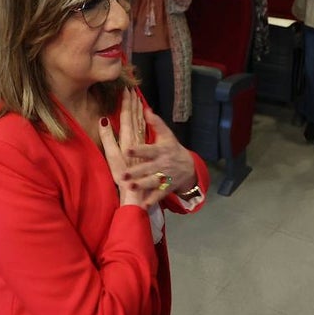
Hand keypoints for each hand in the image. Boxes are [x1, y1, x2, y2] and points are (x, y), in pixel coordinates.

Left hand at [98, 90, 185, 208]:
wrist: (189, 167)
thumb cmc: (173, 149)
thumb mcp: (167, 135)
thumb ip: (156, 123)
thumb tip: (146, 108)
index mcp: (161, 150)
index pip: (149, 150)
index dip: (139, 150)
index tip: (127, 150)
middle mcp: (163, 164)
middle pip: (149, 168)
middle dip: (137, 172)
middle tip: (124, 174)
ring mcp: (165, 177)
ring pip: (152, 182)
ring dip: (142, 185)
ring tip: (130, 187)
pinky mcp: (167, 188)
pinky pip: (159, 195)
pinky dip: (152, 201)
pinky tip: (143, 206)